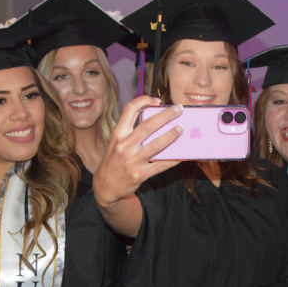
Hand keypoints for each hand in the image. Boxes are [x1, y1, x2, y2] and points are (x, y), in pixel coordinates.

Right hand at [94, 95, 182, 235]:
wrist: (105, 185)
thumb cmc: (114, 160)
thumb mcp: (116, 142)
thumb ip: (130, 130)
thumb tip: (155, 117)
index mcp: (118, 135)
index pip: (129, 110)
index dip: (144, 101)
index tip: (157, 101)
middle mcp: (124, 146)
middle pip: (148, 126)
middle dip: (166, 115)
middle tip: (179, 109)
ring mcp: (132, 161)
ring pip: (156, 145)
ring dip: (171, 135)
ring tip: (181, 128)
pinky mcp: (140, 175)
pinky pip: (160, 165)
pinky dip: (173, 160)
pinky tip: (182, 155)